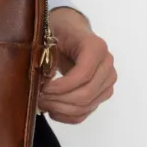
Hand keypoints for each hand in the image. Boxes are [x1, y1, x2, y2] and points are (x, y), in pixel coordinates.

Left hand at [38, 7, 116, 123]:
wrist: (72, 30)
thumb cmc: (60, 31)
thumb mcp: (51, 34)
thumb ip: (47, 53)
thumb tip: (41, 80)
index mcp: (96, 47)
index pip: (83, 75)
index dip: (61, 86)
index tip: (42, 88)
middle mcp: (107, 65)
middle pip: (86, 94)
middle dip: (60, 100)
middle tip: (39, 98)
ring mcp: (107, 81)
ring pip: (87, 106)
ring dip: (62, 109)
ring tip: (43, 104)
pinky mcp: (103, 93)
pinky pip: (87, 112)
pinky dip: (69, 116)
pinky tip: (53, 111)